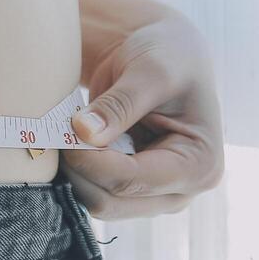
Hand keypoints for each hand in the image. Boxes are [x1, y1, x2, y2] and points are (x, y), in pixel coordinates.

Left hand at [65, 10, 224, 218]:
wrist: (163, 55)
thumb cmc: (168, 56)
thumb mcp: (150, 72)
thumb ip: (119, 105)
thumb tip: (83, 133)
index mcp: (200, 166)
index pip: (131, 180)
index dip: (89, 160)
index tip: (63, 130)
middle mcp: (182, 193)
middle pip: (110, 203)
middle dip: (78, 170)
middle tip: (58, 133)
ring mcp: (155, 197)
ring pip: (98, 204)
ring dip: (74, 173)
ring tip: (65, 133)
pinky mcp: (133, 193)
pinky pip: (93, 193)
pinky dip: (77, 172)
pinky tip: (72, 142)